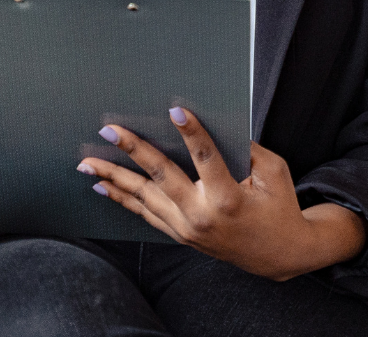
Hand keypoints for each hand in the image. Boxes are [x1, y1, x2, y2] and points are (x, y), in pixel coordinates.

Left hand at [81, 108, 367, 280]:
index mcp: (228, 198)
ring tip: (88, 163)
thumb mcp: (274, 173)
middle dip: (134, 151)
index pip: (206, 158)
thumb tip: (220, 124)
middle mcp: (202, 216)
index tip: (175, 111)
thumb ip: (248, 149)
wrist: (278, 255)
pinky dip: (123, 200)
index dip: (192, 133)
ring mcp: (187, 229)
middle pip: (161, 178)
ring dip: (114, 178)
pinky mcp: (180, 235)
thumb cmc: (279, 207)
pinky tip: (104, 185)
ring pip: (144, 199)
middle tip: (110, 131)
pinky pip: (146, 214)